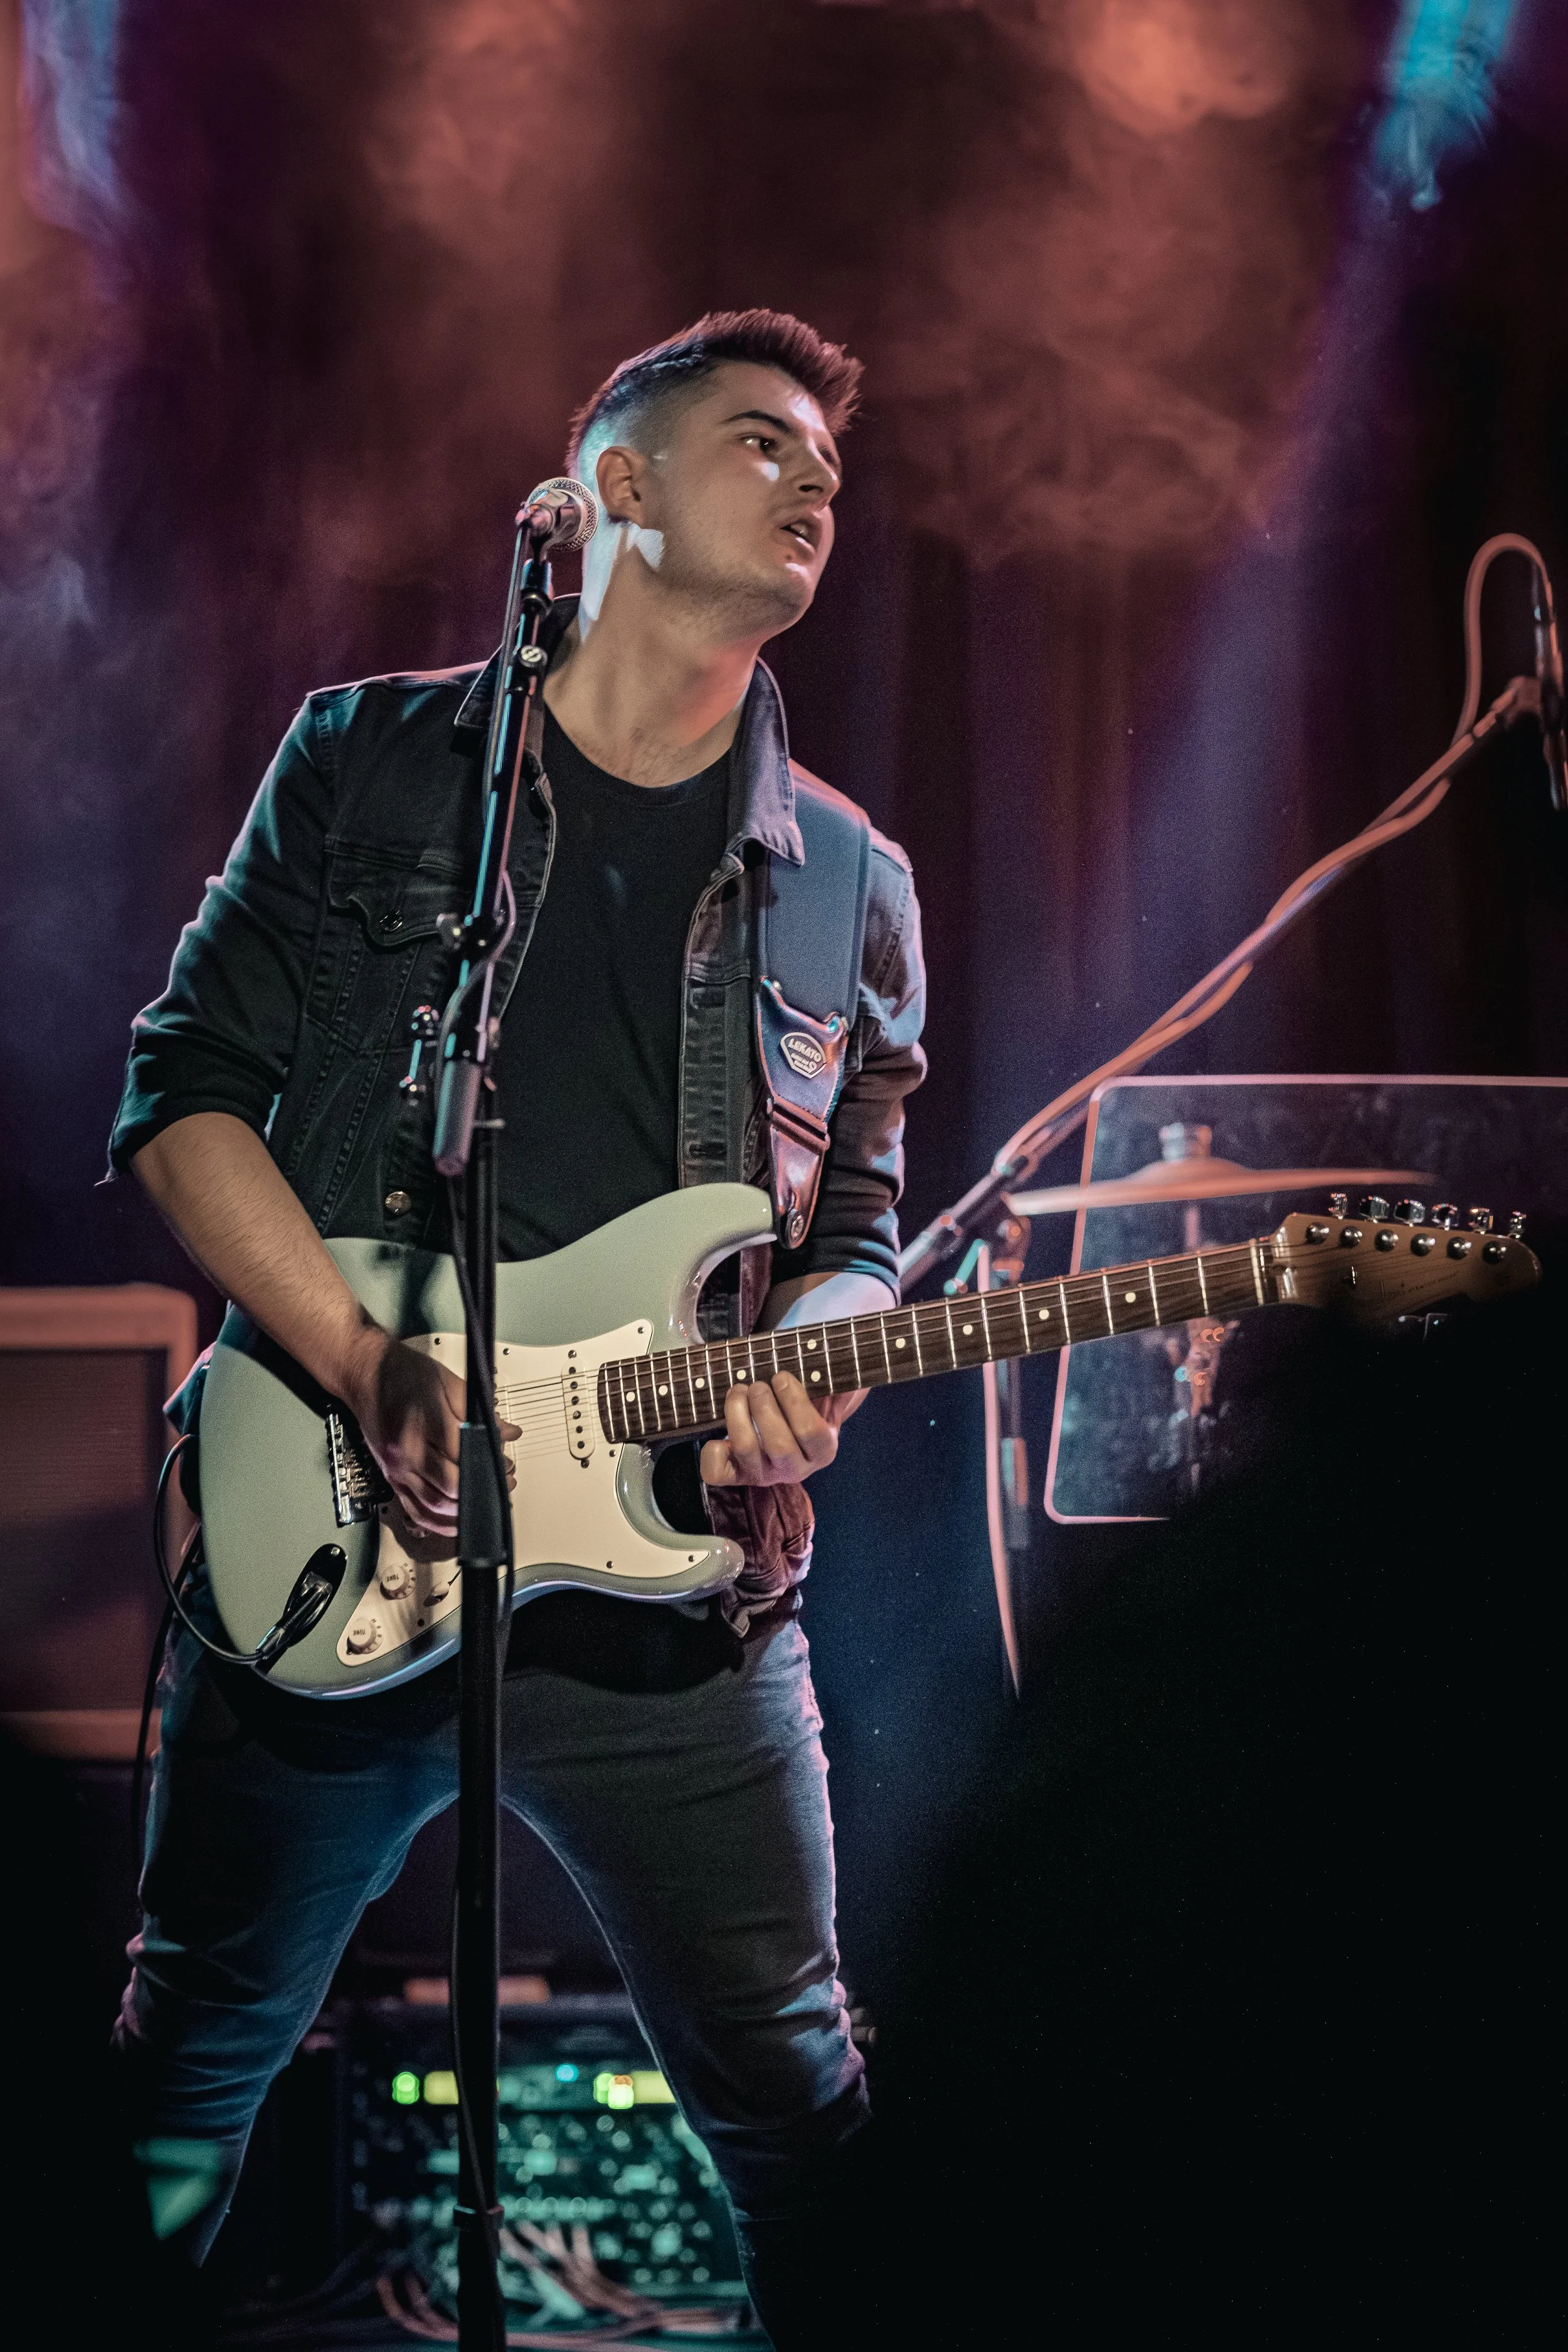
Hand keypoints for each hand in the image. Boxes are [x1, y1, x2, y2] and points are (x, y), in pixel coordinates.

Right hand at [341, 1330, 518, 1536]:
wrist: (365, 1374)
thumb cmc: (403, 1374)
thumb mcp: (447, 1381)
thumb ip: (480, 1411)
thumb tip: (507, 1432)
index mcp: (421, 1426)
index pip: (463, 1458)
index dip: (490, 1463)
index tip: (505, 1462)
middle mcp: (405, 1454)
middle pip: (451, 1488)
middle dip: (483, 1489)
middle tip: (503, 1478)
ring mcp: (396, 1470)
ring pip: (435, 1508)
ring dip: (465, 1510)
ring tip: (487, 1497)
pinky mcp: (391, 1478)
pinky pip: (416, 1512)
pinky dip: (438, 1522)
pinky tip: (456, 1520)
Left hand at [700, 1371, 865, 1490]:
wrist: (789, 1432)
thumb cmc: (809, 1405)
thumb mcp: (829, 1396)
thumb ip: (837, 1383)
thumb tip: (840, 1360)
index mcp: (823, 1451)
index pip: (811, 1432)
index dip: (793, 1400)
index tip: (782, 1376)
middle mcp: (795, 1470)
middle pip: (779, 1446)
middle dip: (763, 1407)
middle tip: (758, 1384)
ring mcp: (764, 1475)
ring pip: (748, 1451)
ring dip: (737, 1415)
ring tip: (738, 1391)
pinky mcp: (737, 1475)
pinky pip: (716, 1472)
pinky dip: (712, 1450)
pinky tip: (718, 1430)